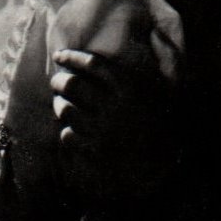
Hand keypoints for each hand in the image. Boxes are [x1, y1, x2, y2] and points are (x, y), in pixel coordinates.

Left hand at [50, 48, 181, 197]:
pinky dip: (66, 131)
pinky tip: (70, 130)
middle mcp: (113, 106)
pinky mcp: (95, 151)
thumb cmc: (158, 125)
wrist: (164, 165)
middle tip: (56, 82)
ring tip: (59, 104)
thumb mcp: (150, 94)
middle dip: (58, 81)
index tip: (59, 56)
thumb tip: (98, 64)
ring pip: (65, 110)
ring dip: (58, 104)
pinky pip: (68, 135)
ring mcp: (102, 129)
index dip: (72, 57)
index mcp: (129, 88)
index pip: (93, 64)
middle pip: (73, 84)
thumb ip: (126, 78)